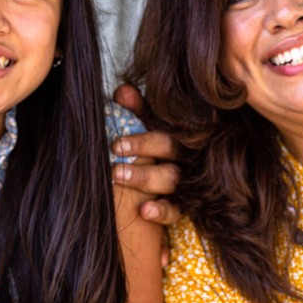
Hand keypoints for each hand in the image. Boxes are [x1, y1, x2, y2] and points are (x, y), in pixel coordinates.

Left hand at [111, 84, 179, 226]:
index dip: (142, 140)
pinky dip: (162, 211)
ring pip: (171, 180)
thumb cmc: (157, 146)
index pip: (163, 134)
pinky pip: (176, 210)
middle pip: (168, 153)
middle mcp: (185, 157)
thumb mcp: (149, 125)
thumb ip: (137, 109)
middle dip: (142, 156)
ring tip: (120, 180)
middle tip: (115, 160)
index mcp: (176, 136)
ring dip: (145, 179)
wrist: (178, 181)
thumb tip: (123, 90)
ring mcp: (187, 182)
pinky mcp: (185, 206)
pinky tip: (145, 212)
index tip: (116, 145)